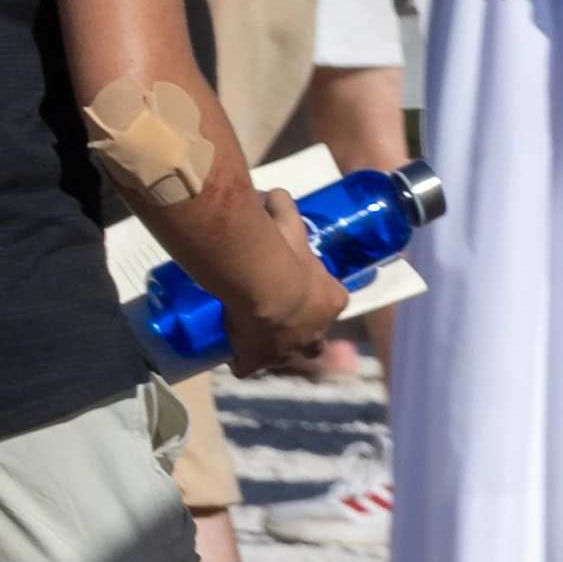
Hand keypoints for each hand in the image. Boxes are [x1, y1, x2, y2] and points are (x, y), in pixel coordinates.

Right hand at [218, 194, 346, 376]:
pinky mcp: (257, 360)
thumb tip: (271, 194)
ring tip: (249, 343)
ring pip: (286, 358)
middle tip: (279, 324)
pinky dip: (240, 364)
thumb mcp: (286, 223)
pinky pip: (247, 367)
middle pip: (315, 341)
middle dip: (302, 336)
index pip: (329, 302)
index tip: (296, 291)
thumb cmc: (282, 253)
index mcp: (331, 299)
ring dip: (272, 353)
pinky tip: (231, 361)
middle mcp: (316, 329)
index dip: (314, 299)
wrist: (264, 285)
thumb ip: (281, 210)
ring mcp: (288, 349)